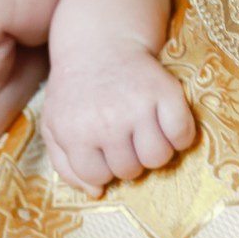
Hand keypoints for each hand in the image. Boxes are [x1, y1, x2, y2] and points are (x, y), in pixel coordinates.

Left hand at [43, 47, 197, 191]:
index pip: (97, 177)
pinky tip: (166, 124)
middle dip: (128, 159)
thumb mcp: (55, 125)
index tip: (104, 151)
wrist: (100, 44)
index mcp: (74, 131)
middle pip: (130, 170)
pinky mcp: (166, 92)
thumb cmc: (76, 92)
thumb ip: (66, 164)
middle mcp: (106, 121)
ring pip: (158, 158)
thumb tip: (96, 193)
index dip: (103, 169)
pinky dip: (181, 136)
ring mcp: (137, 106)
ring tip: (144, 131)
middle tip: (124, 137)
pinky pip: (183, 135)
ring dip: (155, 150)